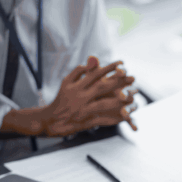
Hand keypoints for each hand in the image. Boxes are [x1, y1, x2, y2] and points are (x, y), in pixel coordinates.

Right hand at [1, 56, 137, 135]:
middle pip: (102, 87)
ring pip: (103, 104)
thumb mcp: (67, 83)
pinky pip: (102, 120)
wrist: (48, 120)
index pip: (95, 74)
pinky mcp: (84, 122)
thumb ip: (80, 71)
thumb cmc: (60, 100)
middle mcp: (79, 97)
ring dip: (118, 101)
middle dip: (119, 82)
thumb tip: (93, 60)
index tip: (122, 64)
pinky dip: (113, 119)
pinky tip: (125, 116)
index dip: (109, 68)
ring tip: (131, 97)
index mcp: (75, 85)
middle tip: (133, 78)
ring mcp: (82, 110)